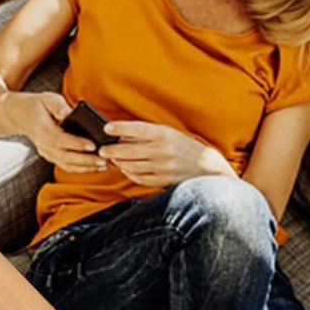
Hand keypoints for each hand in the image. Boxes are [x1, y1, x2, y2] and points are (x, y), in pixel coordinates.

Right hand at [10, 93, 106, 173]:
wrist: (19, 116)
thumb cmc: (37, 105)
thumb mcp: (46, 98)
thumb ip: (58, 105)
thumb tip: (69, 112)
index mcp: (43, 131)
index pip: (61, 140)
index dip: (77, 144)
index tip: (93, 145)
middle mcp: (44, 145)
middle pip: (66, 157)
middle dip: (86, 160)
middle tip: (103, 160)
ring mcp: (47, 153)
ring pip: (67, 165)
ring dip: (86, 168)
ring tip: (103, 166)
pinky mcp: (51, 157)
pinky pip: (66, 166)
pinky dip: (81, 168)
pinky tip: (95, 167)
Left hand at [99, 120, 235, 186]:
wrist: (207, 168)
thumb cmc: (185, 147)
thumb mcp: (170, 134)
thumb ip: (148, 134)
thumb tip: (122, 136)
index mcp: (165, 134)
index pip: (137, 128)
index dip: (119, 128)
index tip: (106, 128)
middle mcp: (162, 150)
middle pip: (128, 150)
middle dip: (111, 151)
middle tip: (101, 150)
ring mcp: (162, 167)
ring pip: (130, 165)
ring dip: (118, 162)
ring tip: (112, 158)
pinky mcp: (162, 180)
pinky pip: (138, 178)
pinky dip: (128, 173)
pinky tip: (124, 168)